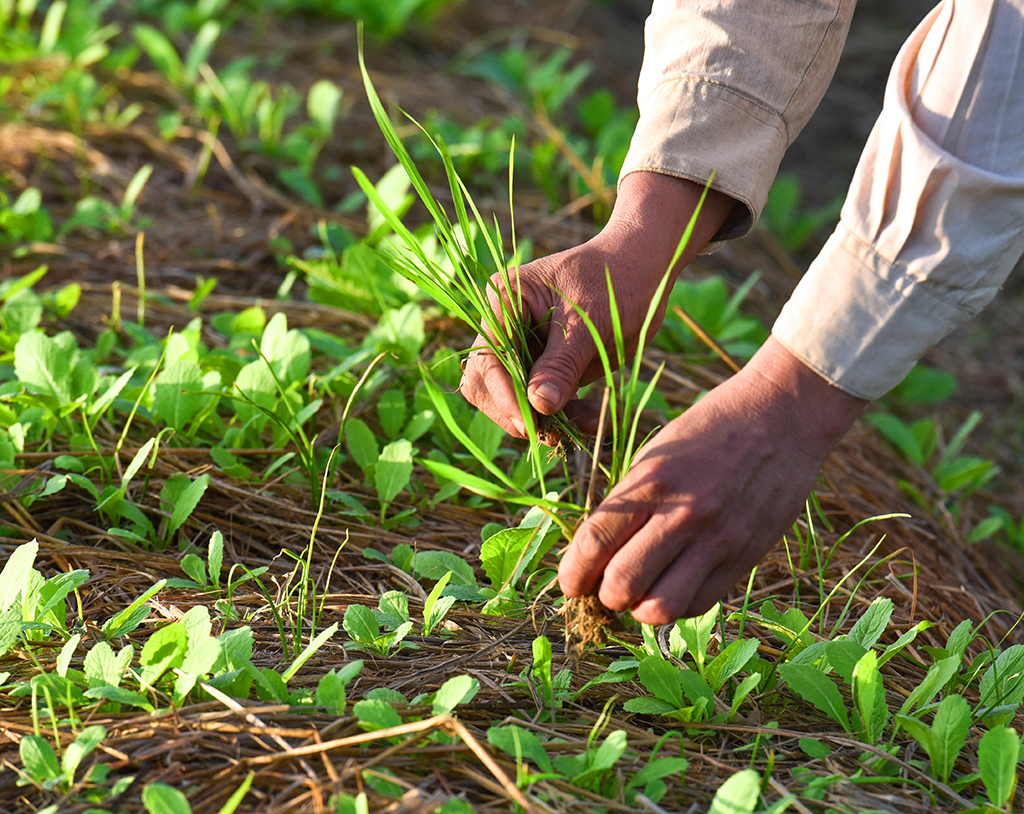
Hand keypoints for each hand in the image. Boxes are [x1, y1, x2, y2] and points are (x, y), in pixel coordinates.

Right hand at [460, 172, 733, 436]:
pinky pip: (544, 401)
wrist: (645, 270)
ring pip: (516, 398)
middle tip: (550, 433)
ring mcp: (524, 347)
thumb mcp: (590, 324)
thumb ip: (562, 364)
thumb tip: (539, 405)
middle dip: (518, 411)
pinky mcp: (546, 365)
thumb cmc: (617, 282)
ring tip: (586, 422)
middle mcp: (506, 325)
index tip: (528, 425)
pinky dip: (565, 414)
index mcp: (505, 302)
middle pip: (487, 383)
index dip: (503, 396)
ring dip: (546, 418)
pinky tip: (593, 416)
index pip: (487, 359)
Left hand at [558, 337, 867, 622]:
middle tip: (604, 586)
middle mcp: (682, 514)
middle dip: (603, 595)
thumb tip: (594, 555)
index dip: (572, 573)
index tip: (569, 582)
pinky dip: (676, 605)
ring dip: (638, 608)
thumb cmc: (708, 431)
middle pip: (621, 585)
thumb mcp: (655, 454)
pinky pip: (698, 604)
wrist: (781, 416)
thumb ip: (627, 503)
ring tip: (639, 591)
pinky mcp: (745, 557)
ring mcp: (718, 540)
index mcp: (651, 481)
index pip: (594, 543)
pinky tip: (671, 586)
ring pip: (660, 608)